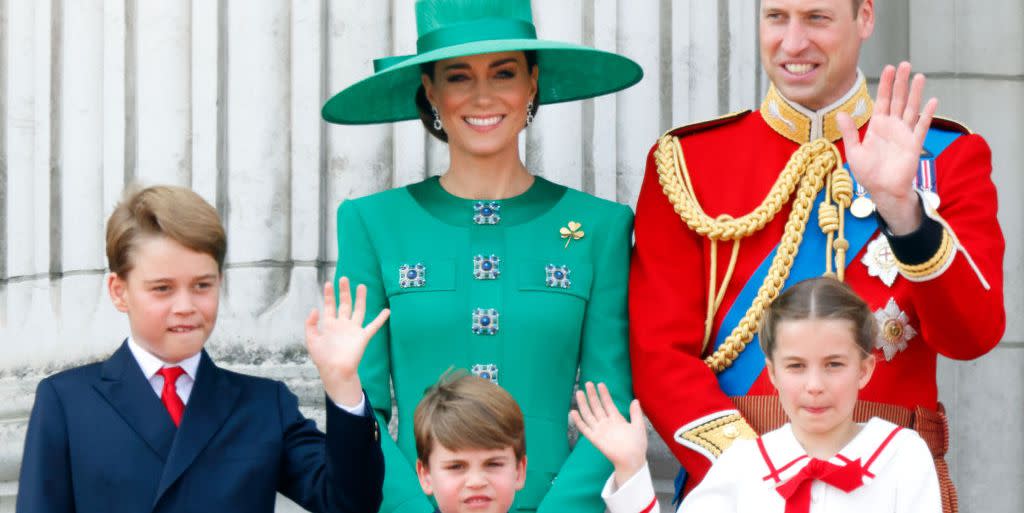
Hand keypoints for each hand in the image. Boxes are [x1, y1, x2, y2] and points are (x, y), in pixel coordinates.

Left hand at [304, 276, 389, 406]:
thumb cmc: (323, 359)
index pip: (329, 306)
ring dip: (360, 298)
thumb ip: (311, 324)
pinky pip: (374, 326)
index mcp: (330, 325)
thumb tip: (315, 309)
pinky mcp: (362, 337)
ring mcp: (353, 330)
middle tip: (344, 278)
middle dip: (344, 291)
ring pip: (359, 310)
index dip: (329, 295)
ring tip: (362, 286)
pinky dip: (381, 319)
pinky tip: (387, 311)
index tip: (329, 283)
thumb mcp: (311, 340)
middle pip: (344, 304)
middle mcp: (342, 325)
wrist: (335, 371)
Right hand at [570, 382, 647, 486]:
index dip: (604, 394)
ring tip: (579, 392)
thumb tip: (635, 400)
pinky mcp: (595, 439)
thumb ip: (636, 413)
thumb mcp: (639, 426)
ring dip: (584, 404)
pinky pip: (584, 429)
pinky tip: (573, 412)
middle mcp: (606, 423)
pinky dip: (578, 421)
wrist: (632, 459)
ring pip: (589, 414)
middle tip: (588, 383)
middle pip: (597, 406)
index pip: (608, 403)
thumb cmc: (637, 444)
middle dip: (592, 395)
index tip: (600, 384)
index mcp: (616, 419)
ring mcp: (600, 430)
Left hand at [837, 62, 937, 234]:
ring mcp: (904, 134)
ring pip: (911, 108)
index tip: (888, 68)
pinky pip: (922, 127)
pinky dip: (927, 114)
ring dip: (915, 93)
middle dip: (900, 82)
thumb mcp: (854, 151)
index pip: (881, 100)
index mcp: (877, 126)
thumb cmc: (868, 173)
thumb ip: (850, 132)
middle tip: (904, 64)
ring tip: (918, 76)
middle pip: (897, 99)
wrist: (882, 190)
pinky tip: (932, 101)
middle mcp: (892, 126)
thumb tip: (841, 113)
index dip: (885, 85)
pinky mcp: (914, 144)